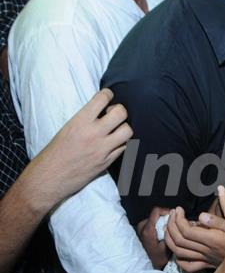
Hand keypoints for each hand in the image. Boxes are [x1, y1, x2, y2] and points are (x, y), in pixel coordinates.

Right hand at [31, 89, 132, 208]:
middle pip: (121, 113)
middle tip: (113, 114)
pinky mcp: (107, 162)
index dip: (107, 94)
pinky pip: (124, 147)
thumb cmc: (53, 153)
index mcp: (80, 122)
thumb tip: (101, 111)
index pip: (102, 99)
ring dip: (124, 128)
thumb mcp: (66, 129)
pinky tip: (115, 143)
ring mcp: (102, 149)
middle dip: (119, 111)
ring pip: (128, 131)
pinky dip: (122, 143)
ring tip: (116, 129)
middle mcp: (93, 133)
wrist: (47, 178)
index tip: (107, 96)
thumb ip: (85, 120)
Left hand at [136, 206, 172, 268]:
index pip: (156, 210)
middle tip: (173, 226)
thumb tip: (174, 222)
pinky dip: (158, 225)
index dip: (167, 210)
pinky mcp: (140, 232)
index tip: (174, 216)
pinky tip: (163, 234)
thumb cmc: (156, 259)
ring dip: (162, 222)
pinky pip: (151, 223)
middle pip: (156, 214)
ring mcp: (140, 229)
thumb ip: (170, 233)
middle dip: (165, 218)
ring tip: (169, 231)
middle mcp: (141, 227)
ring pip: (154, 218)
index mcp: (147, 229)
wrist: (145, 268)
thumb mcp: (167, 247)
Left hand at [164, 207, 224, 271]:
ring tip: (169, 226)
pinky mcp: (205, 264)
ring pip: (179, 252)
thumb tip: (200, 215)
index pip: (186, 230)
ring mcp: (204, 258)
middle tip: (172, 214)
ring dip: (170, 239)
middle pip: (179, 240)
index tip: (179, 209)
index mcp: (211, 239)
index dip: (178, 219)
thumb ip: (217, 221)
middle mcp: (205, 250)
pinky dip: (178, 258)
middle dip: (171, 225)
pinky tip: (177, 249)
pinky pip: (187, 265)